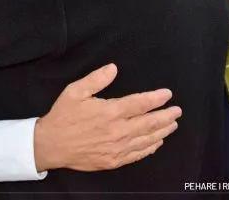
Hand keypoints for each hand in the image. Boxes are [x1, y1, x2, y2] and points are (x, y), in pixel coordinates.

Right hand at [33, 64, 180, 171]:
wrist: (51, 145)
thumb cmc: (63, 116)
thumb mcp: (75, 91)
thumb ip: (96, 79)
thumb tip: (113, 68)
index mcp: (110, 112)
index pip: (141, 103)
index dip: (156, 98)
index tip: (167, 94)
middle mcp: (118, 131)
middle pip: (150, 122)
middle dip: (166, 115)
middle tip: (177, 111)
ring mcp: (118, 148)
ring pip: (148, 139)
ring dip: (163, 131)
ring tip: (172, 125)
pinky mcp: (114, 160)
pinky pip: (138, 154)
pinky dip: (151, 148)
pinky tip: (157, 142)